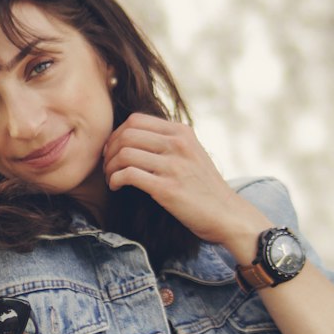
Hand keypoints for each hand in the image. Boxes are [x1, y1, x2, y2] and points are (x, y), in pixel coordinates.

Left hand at [103, 114, 268, 252]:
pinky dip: (115, 180)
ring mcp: (173, 165)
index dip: (117, 133)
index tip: (113, 149)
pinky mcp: (167, 188)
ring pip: (124, 153)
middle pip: (126, 134)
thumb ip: (170, 141)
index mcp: (182, 132)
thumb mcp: (192, 153)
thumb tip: (134, 136)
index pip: (136, 120)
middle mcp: (178, 144)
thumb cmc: (205, 187)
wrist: (226, 214)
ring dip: (110, 166)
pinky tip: (116, 186)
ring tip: (111, 177)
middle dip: (110, 150)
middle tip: (107, 165)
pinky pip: (128, 175)